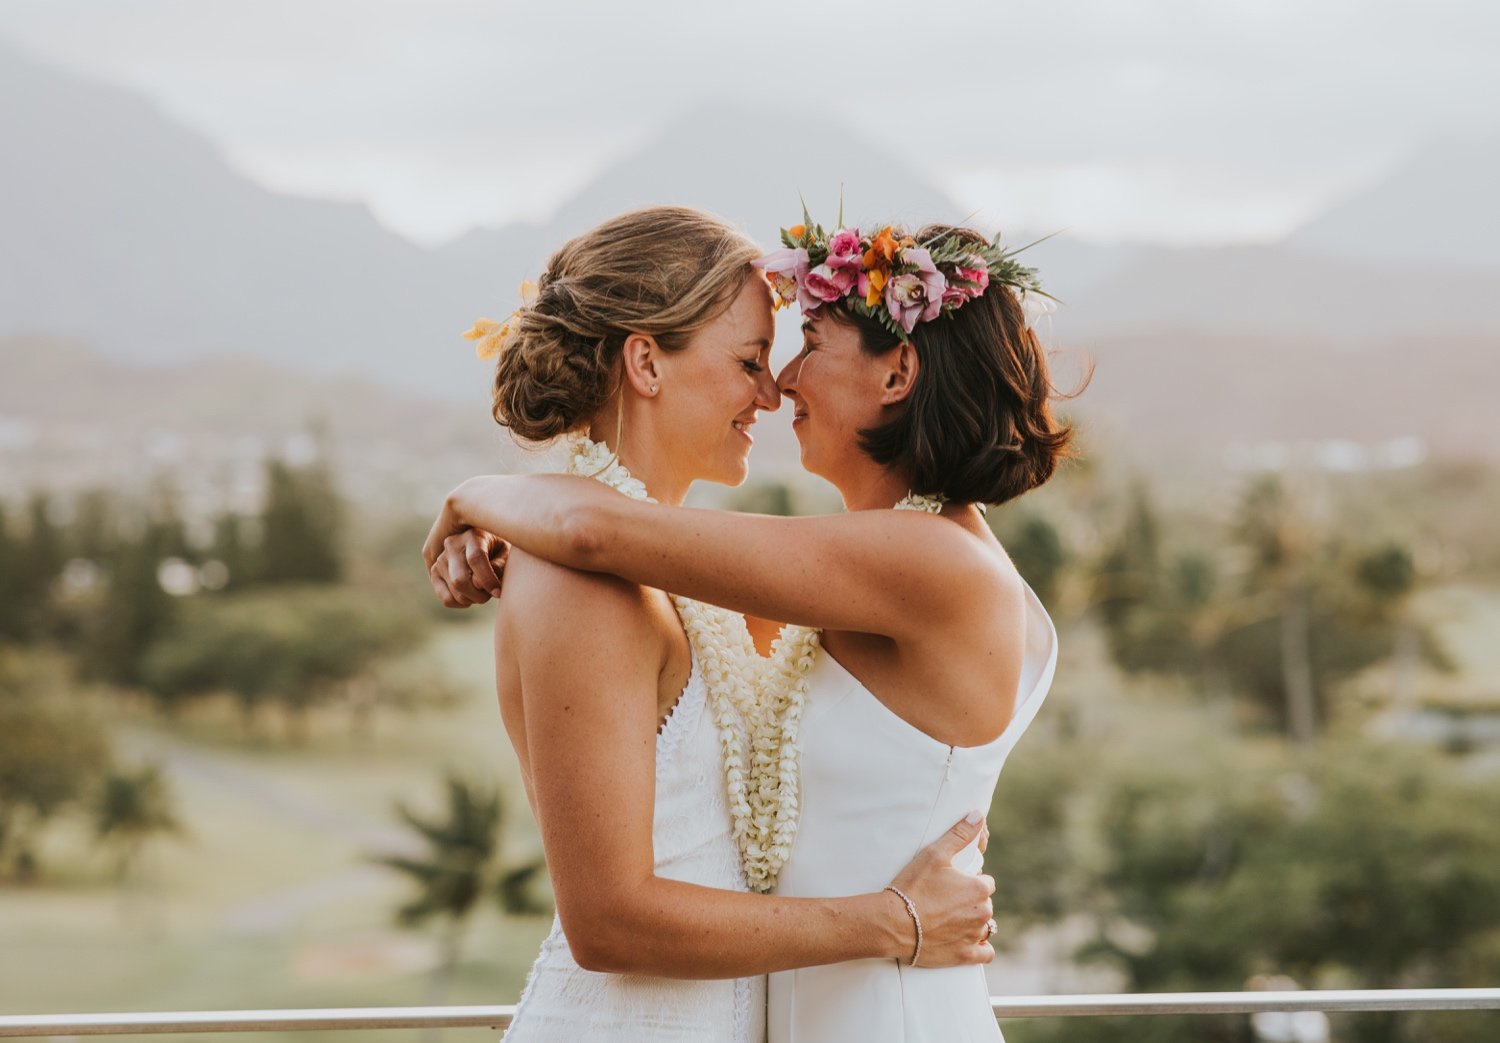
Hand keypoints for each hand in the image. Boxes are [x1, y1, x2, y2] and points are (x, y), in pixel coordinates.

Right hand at [429, 528, 508, 607]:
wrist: (484, 547)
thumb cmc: (500, 550)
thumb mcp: (506, 554)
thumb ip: (498, 566)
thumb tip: (477, 583)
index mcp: (472, 535)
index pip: (475, 558)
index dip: (488, 579)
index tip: (498, 592)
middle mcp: (452, 544)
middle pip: (460, 579)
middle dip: (479, 595)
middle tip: (490, 595)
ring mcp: (440, 559)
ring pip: (454, 591)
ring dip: (472, 599)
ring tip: (482, 593)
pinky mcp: (434, 573)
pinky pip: (445, 598)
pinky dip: (460, 604)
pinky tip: (470, 597)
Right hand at [885, 812, 995, 967]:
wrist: (893, 923)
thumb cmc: (912, 886)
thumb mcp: (934, 854)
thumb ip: (960, 834)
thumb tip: (978, 816)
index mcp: (979, 889)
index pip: (985, 883)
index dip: (969, 882)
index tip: (952, 884)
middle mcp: (982, 913)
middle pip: (984, 904)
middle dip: (970, 902)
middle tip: (946, 901)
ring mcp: (974, 936)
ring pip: (985, 927)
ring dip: (973, 923)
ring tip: (950, 919)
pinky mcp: (965, 955)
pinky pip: (985, 952)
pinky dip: (979, 947)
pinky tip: (966, 940)